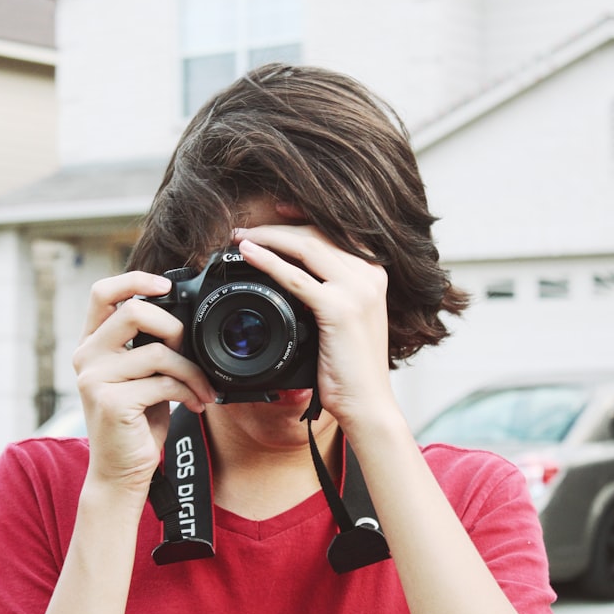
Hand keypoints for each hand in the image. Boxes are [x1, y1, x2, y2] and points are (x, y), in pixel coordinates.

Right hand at [72, 271, 214, 494]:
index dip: (135, 279)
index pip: (102, 292)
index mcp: (91, 343)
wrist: (121, 473)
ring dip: (191, 370)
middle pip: (134, 311)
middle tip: (189, 352)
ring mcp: (95, 379)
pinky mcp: (111, 402)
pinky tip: (195, 404)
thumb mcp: (139, 375)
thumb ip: (146, 345)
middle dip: (174, 328)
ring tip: (202, 388)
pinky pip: (163, 382)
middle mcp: (86, 356)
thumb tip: (182, 319)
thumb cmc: (136, 421)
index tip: (166, 286)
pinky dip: (188, 391)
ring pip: (157, 351)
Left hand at [231, 226, 397, 430]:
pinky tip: (248, 254)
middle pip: (317, 233)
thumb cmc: (351, 368)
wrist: (367, 403)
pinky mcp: (340, 309)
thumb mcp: (345, 320)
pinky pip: (296, 277)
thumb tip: (292, 274)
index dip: (303, 216)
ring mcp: (357, 290)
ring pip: (306, 245)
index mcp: (373, 274)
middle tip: (245, 230)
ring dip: (267, 238)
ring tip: (240, 238)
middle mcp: (370, 275)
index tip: (277, 209)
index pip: (336, 231)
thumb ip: (328, 293)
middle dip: (277, 227)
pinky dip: (268, 261)